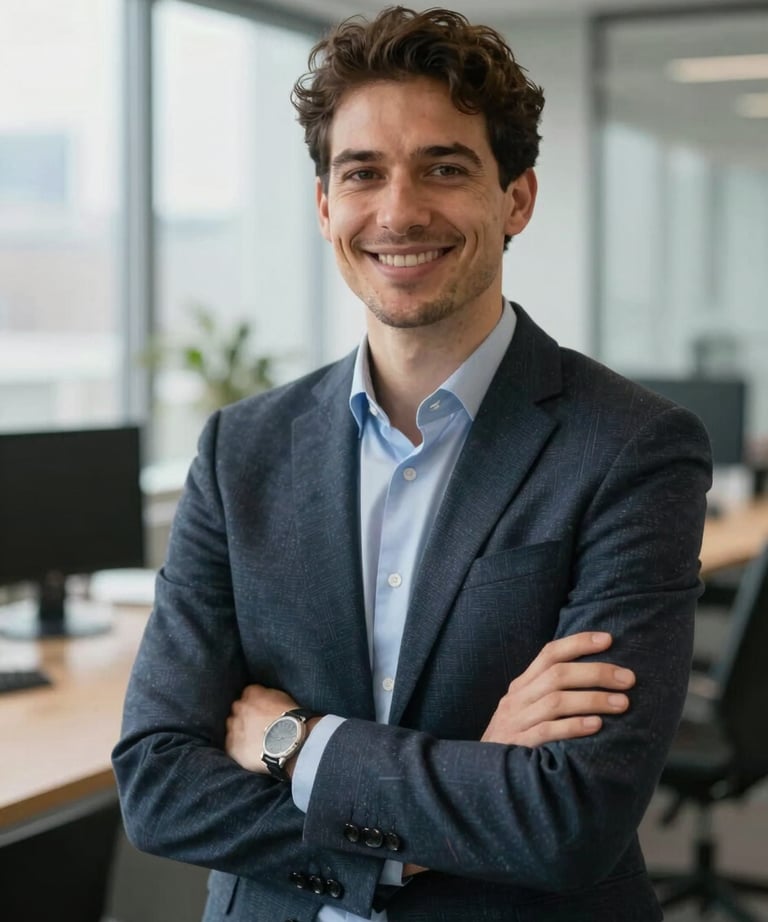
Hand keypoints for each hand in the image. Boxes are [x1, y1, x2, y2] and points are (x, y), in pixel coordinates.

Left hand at [225, 684, 299, 772]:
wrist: (290, 743)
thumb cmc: (291, 720)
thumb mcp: (283, 698)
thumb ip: (267, 695)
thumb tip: (262, 698)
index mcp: (252, 693)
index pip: (248, 694)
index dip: (255, 704)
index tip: (261, 712)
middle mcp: (239, 707)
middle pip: (238, 710)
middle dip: (245, 717)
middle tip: (258, 726)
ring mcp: (234, 727)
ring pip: (233, 727)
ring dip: (241, 732)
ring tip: (255, 740)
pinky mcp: (232, 746)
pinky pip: (231, 746)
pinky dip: (239, 748)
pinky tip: (252, 751)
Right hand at [481, 632, 634, 747]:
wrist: (482, 774)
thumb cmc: (517, 738)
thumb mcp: (527, 709)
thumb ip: (550, 693)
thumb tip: (597, 677)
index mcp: (522, 685)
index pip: (549, 654)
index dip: (578, 643)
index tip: (608, 639)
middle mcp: (517, 698)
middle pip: (557, 674)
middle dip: (596, 673)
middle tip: (628, 679)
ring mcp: (516, 722)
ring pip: (555, 701)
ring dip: (592, 699)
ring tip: (622, 703)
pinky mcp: (518, 746)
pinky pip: (547, 732)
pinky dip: (573, 726)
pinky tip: (596, 725)